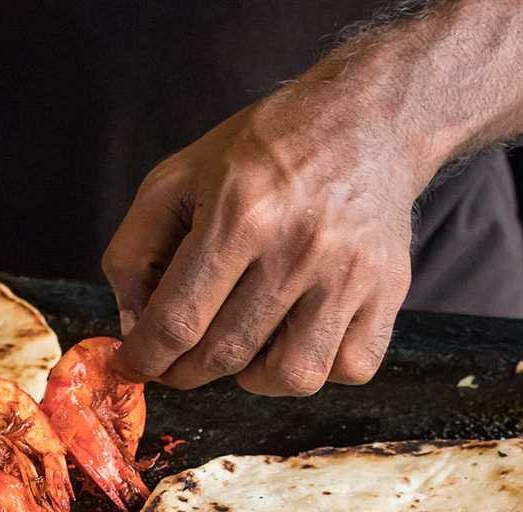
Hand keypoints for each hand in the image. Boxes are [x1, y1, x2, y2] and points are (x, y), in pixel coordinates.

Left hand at [102, 84, 425, 395]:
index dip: (144, 358)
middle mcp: (298, 248)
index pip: (178, 321)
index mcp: (239, 214)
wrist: (365, 122)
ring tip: (240, 345)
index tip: (132, 366)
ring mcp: (351, 274)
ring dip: (251, 377)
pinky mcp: (389, 291)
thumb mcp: (177, 177)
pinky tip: (294, 335)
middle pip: (225, 354)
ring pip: (291, 377)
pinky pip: (348, 368)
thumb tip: (134, 326)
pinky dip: (315, 368)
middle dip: (184, 371)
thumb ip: (135, 250)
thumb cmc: (262, 153)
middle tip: (173, 362)